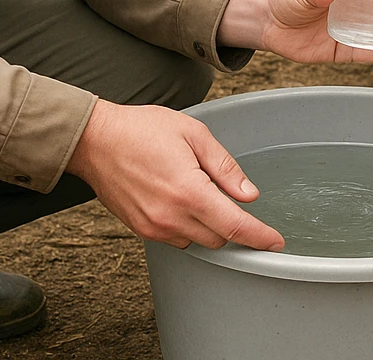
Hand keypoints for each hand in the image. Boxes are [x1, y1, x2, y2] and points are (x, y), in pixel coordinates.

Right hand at [67, 98, 283, 251]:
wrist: (95, 141)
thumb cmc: (144, 130)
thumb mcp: (194, 135)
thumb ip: (225, 167)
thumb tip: (249, 194)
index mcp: (189, 192)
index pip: (234, 225)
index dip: (259, 237)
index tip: (276, 243)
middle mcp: (171, 217)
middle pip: (219, 238)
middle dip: (235, 225)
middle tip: (235, 200)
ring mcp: (154, 227)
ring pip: (198, 241)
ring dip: (211, 226)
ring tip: (204, 192)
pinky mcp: (142, 229)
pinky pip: (177, 239)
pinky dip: (190, 226)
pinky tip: (186, 200)